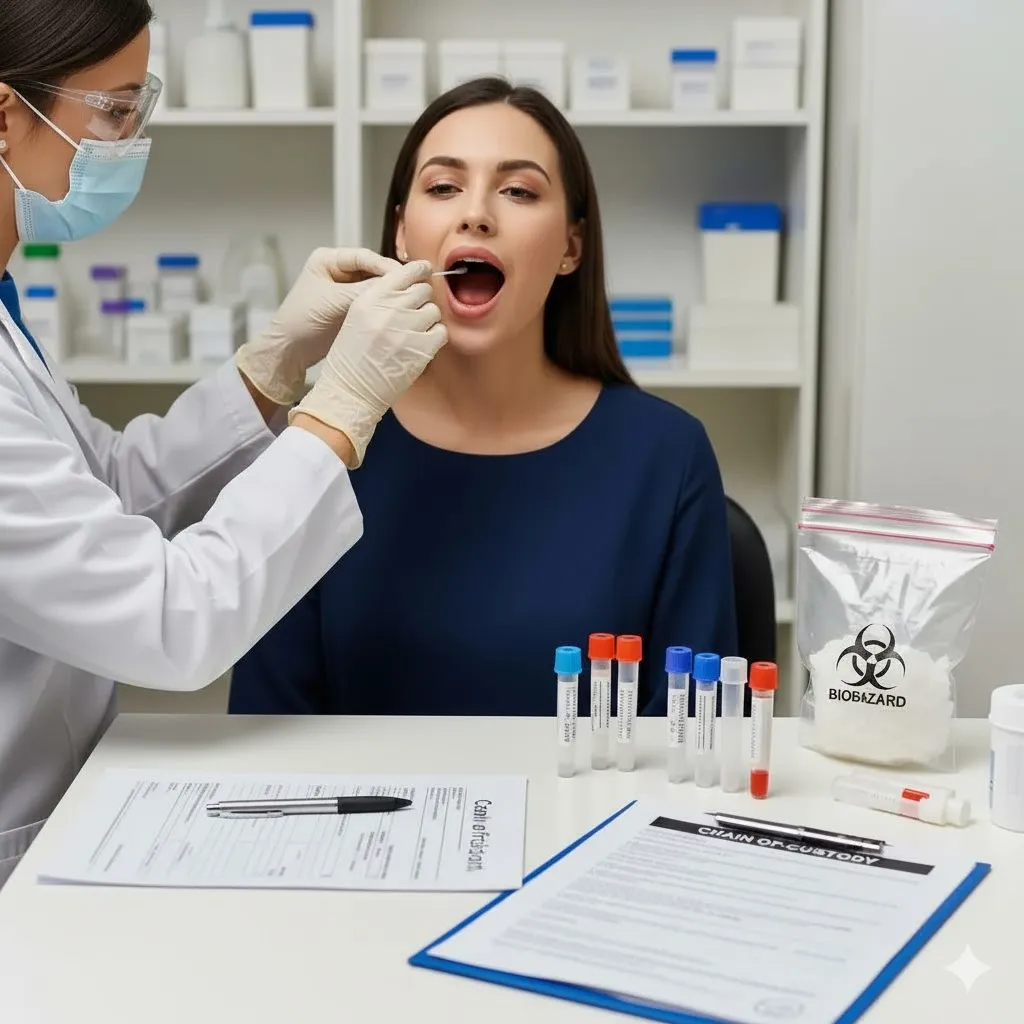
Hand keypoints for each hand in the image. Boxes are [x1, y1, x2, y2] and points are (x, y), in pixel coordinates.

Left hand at [235, 247, 400, 406]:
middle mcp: (339, 272)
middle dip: (393, 281)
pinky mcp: (351, 310)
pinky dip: (386, 309)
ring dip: (392, 296)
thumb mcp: (335, 302)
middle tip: (417, 290)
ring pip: (376, 289)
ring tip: (413, 302)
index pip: (365, 257)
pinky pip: (373, 305)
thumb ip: (365, 291)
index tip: (407, 277)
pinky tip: (402, 314)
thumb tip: (398, 286)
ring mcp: (346, 292)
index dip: (387, 267)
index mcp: (329, 260)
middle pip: (374, 271)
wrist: (290, 352)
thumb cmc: (303, 320)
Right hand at [289, 260, 446, 466]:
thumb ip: (380, 298)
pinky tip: (422, 345)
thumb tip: (409, 286)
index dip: (418, 271)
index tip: (424, 272)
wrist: (350, 391)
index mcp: (370, 298)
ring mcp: (406, 328)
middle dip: (421, 301)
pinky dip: (435, 337)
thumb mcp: (356, 317)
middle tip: (414, 316)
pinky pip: (441, 332)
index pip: (404, 272)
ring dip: (428, 320)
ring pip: (433, 310)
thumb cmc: (351, 357)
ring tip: (415, 334)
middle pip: (422, 290)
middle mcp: (389, 309)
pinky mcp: (421, 348)